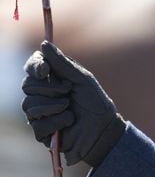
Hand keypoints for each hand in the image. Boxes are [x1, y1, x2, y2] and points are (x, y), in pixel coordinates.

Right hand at [21, 41, 125, 166]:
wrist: (104, 129)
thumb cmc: (95, 103)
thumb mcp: (82, 79)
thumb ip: (62, 63)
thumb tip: (44, 44)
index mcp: (52, 80)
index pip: (32, 67)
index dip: (35, 66)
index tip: (45, 70)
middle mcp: (42, 95)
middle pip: (27, 85)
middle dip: (50, 88)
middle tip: (68, 90)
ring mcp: (40, 114)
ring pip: (29, 105)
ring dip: (54, 105)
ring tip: (70, 108)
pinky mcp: (41, 132)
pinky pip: (38, 124)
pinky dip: (57, 121)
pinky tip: (69, 122)